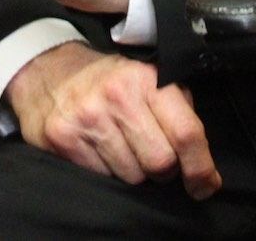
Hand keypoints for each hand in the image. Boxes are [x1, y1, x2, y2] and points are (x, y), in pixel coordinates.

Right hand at [4, 43, 221, 198]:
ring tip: (122, 148)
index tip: (206, 184)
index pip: (186, 132)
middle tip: (154, 158)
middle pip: (160, 162)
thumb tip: (201, 159)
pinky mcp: (63, 138)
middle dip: (163, 170)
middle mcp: (118, 96)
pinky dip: (106, 172)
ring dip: (133, 172)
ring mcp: (88, 118)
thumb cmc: (108, 80)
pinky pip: (101, 178)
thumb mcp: (148, 78)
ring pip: (132, 176)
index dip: (201, 167)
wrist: (49, 71)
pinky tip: (100, 150)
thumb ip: (177, 109)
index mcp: (147, 79)